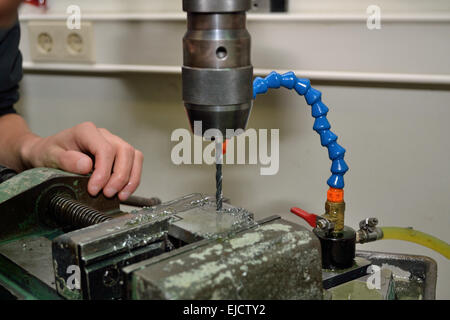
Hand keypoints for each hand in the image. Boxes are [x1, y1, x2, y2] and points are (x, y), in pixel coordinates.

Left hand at [19, 122, 142, 200]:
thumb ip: (66, 160)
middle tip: (107, 194)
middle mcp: (104, 134)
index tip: (94, 189)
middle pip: (124, 151)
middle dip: (120, 176)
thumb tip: (87, 166)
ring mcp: (114, 142)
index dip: (104, 171)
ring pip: (134, 156)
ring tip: (120, 196)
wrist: (48, 153)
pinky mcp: (119, 153)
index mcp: (86, 131)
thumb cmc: (49, 153)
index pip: (105, 149)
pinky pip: (135, 162)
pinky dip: (133, 178)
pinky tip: (123, 192)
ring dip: (130, 178)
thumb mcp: (50, 156)